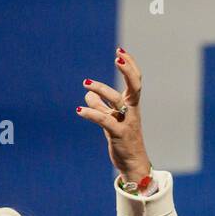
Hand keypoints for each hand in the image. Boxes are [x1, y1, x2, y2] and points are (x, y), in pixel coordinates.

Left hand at [77, 47, 150, 183]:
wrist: (132, 164)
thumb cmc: (122, 140)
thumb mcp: (110, 121)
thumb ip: (100, 107)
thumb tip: (88, 93)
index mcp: (132, 106)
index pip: (135, 81)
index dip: (130, 66)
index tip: (120, 51)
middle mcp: (132, 112)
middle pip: (135, 86)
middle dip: (128, 70)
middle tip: (117, 57)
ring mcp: (127, 123)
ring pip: (117, 101)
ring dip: (102, 90)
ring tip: (86, 84)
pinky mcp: (118, 135)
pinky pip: (105, 121)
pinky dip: (92, 113)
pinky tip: (79, 109)